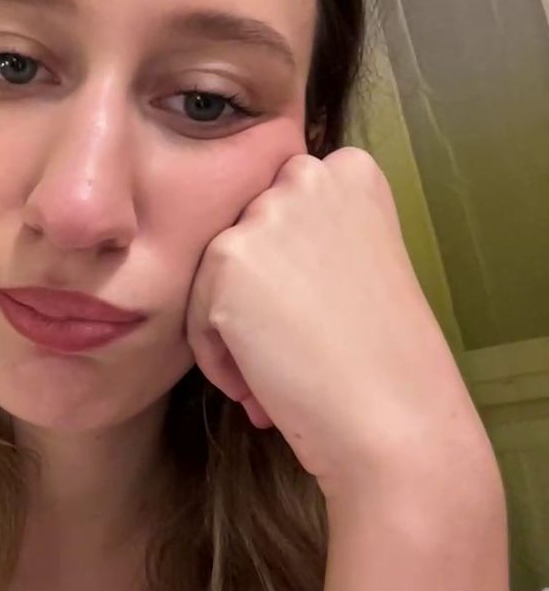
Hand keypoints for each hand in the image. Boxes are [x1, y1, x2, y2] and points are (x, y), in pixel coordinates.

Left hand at [185, 147, 487, 505]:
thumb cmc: (383, 359)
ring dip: (234, 334)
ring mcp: (265, 215)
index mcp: (349, 170)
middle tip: (298, 352)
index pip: (277, 210)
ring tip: (282, 378)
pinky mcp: (227, 260)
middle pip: (243, 240)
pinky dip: (218, 360)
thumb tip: (240, 254)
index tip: (318, 317)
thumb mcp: (357, 264)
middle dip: (257, 300)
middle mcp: (307, 176)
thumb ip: (305, 238)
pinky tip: (263, 389)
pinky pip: (194, 315)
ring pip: (214, 280)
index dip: (287, 274)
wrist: (396, 420)